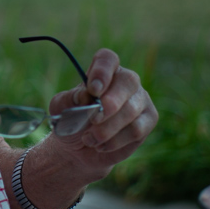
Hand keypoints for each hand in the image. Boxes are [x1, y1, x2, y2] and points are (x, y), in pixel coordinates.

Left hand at [48, 48, 157, 174]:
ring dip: (107, 128)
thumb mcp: (60, 108)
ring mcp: (140, 99)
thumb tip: (85, 95)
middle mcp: (126, 80)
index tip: (93, 90)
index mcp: (103, 70)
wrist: (79, 148)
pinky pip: (136, 129)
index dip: (102, 71)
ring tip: (89, 139)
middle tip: (94, 118)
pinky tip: (101, 145)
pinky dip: (115, 140)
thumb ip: (70, 99)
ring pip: (131, 110)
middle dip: (111, 102)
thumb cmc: (71, 120)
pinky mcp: (148, 119)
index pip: (108, 59)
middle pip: (128, 81)